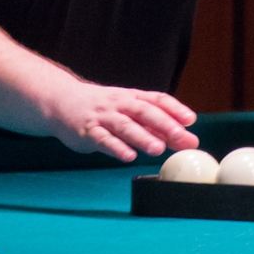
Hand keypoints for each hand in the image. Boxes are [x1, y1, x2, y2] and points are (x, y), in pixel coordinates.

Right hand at [46, 83, 199, 161]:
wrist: (62, 101)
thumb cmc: (102, 108)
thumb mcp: (127, 110)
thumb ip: (153, 124)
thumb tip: (184, 138)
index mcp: (132, 97)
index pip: (157, 99)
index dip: (174, 109)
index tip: (191, 120)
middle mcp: (119, 104)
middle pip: (144, 112)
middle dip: (164, 125)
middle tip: (182, 137)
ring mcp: (103, 117)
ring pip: (125, 126)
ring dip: (142, 137)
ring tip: (158, 149)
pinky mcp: (88, 131)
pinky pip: (104, 140)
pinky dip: (116, 148)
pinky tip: (128, 156)